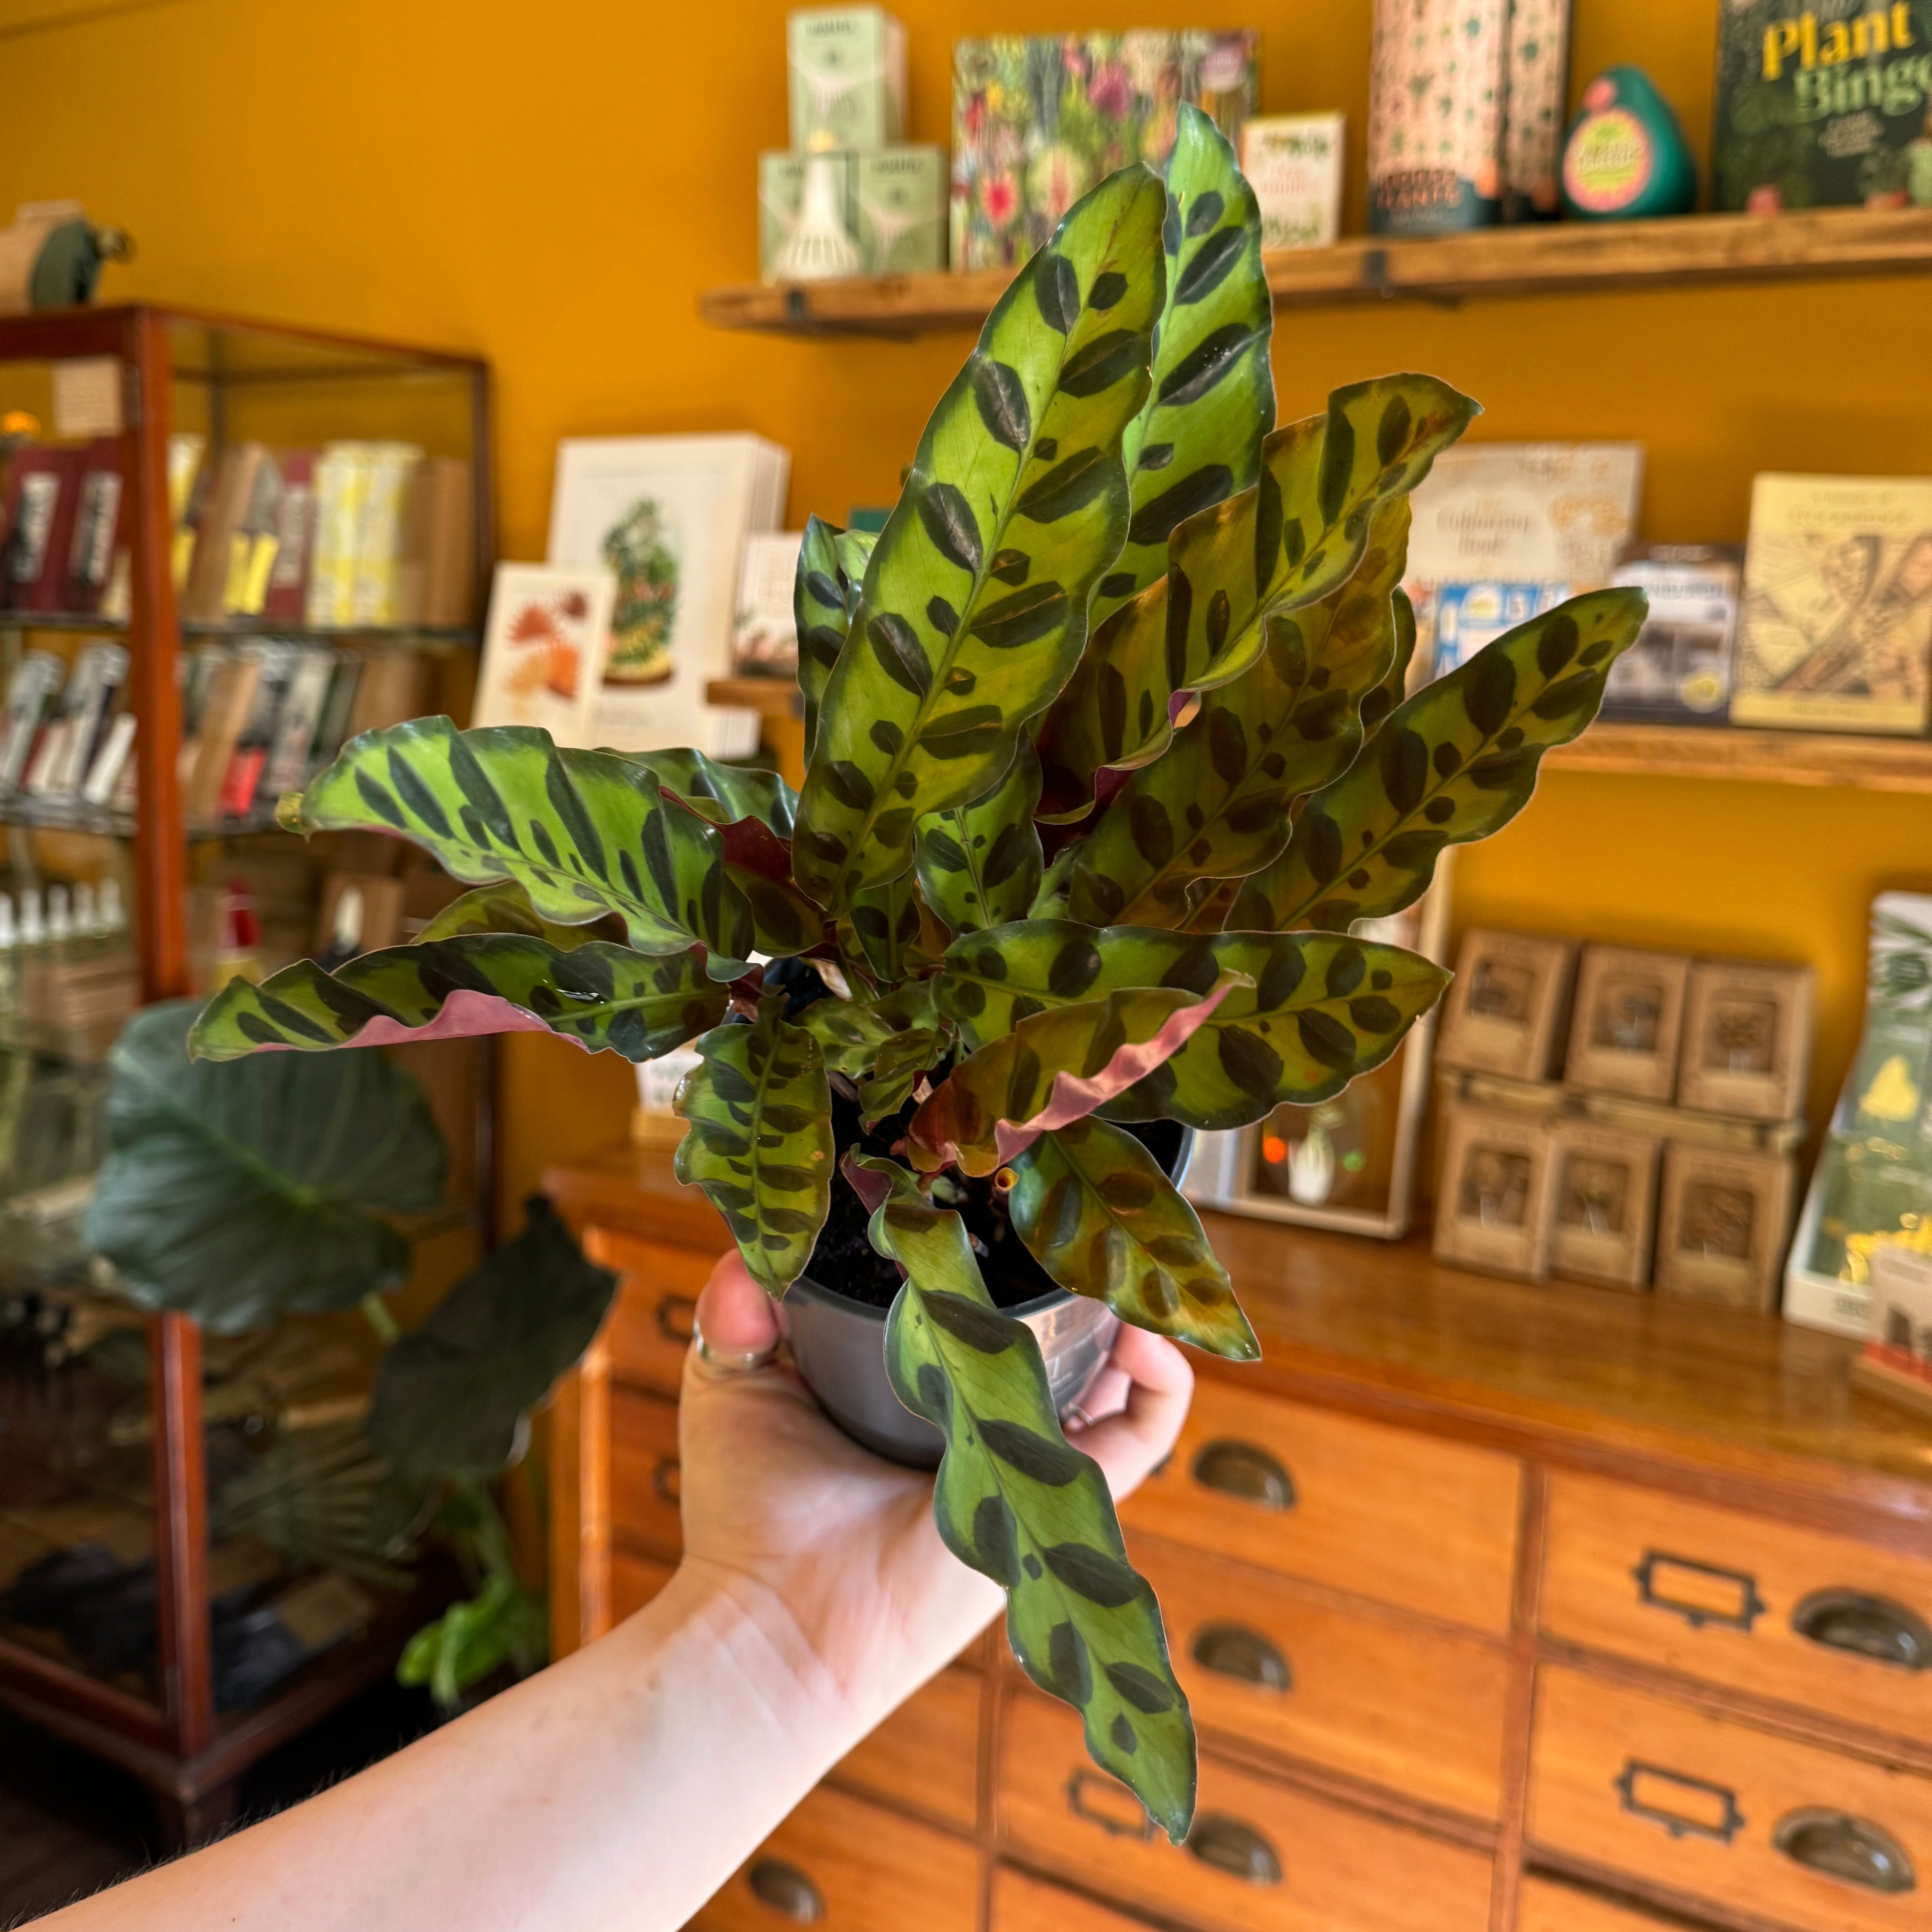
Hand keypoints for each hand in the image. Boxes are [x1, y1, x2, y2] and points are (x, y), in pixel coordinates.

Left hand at [677, 1252, 1192, 1726]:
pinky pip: (1144, 1436)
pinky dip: (1162, 1382)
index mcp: (926, 1398)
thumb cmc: (745, 1515)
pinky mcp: (1065, 1498)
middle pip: (1067, 1342)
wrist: (771, 1616)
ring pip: (1119, 1382)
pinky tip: (1143, 1334)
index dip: (1010, 1265)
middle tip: (1071, 1222)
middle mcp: (989, 1427)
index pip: (991, 1323)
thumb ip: (739, 1304)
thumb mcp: (734, 1379)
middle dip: (1082, 1280)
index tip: (1002, 1203)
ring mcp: (1033, 1464)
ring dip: (1131, 1319)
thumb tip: (756, 1241)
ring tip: (1115, 1263)